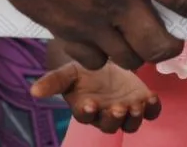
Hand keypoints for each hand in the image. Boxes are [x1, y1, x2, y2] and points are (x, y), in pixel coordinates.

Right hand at [0, 0, 186, 70]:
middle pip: (158, 44)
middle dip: (173, 45)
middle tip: (176, 36)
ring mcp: (84, 17)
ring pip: (125, 56)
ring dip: (139, 52)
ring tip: (142, 38)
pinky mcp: (56, 25)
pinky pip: (90, 57)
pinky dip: (102, 54)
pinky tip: (102, 39)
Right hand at [32, 58, 161, 133]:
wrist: (106, 61)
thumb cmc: (84, 70)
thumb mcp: (68, 71)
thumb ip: (53, 81)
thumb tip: (33, 91)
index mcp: (86, 108)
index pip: (85, 116)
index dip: (88, 113)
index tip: (90, 104)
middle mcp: (105, 114)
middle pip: (110, 125)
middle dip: (114, 119)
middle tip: (118, 108)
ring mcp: (125, 109)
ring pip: (130, 123)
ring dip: (134, 117)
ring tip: (135, 105)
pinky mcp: (142, 102)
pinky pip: (151, 113)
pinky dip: (153, 109)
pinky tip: (152, 97)